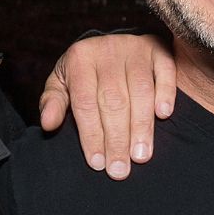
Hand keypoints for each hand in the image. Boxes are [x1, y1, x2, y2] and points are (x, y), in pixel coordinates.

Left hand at [39, 33, 175, 179]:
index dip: (91, 134)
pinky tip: (163, 115)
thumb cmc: (83, 72)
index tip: (98, 163)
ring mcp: (135, 48)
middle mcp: (108, 50)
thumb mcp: (61, 82)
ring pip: (140, 89)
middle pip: (114, 99)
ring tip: (140, 155)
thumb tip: (47, 124)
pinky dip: (166, 93)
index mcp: (80, 57)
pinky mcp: (157, 50)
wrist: (108, 45)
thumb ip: (53, 102)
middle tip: (120, 169)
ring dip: (141, 125)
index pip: (85, 102)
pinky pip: (165, 70)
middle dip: (117, 138)